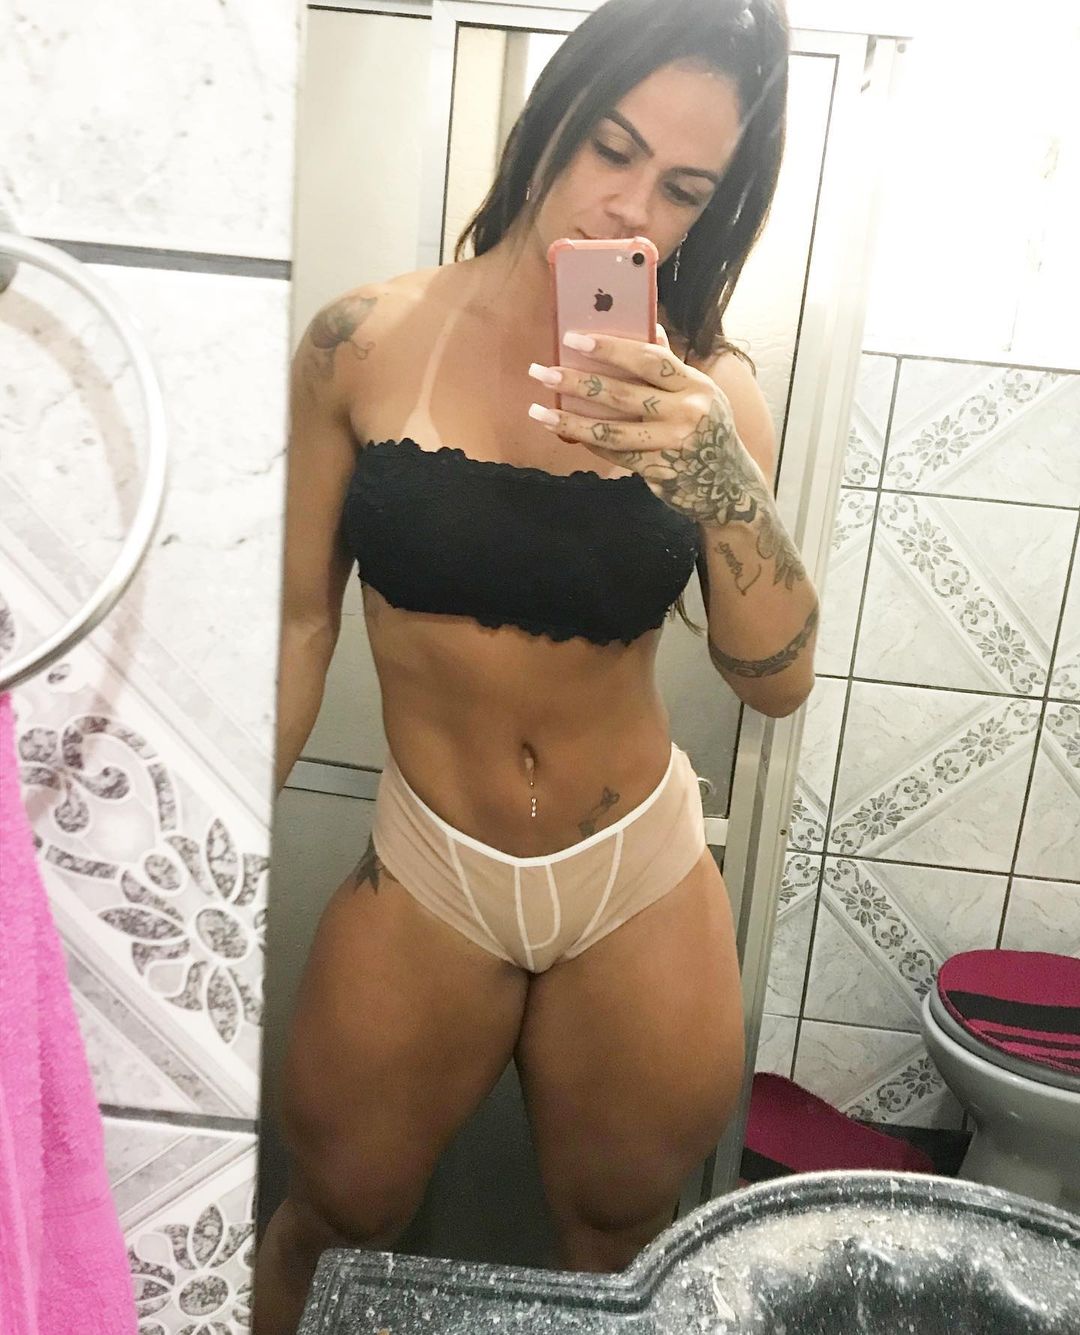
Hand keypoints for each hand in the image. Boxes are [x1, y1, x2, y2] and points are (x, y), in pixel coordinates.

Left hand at [527, 326, 756, 526]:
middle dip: (576, 381)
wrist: (728, 485)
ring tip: (538, 411)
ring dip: (570, 420)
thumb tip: (649, 328)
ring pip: (611, 430)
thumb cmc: (707, 431)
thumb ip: (670, 366)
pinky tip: (565, 431)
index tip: (573, 339)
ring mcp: (671, 444)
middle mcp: (685, 412)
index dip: (610, 347)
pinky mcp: (658, 470)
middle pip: (621, 393)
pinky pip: (615, 454)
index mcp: (693, 384)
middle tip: (541, 371)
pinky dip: (588, 442)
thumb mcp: (699, 394)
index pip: (647, 359)